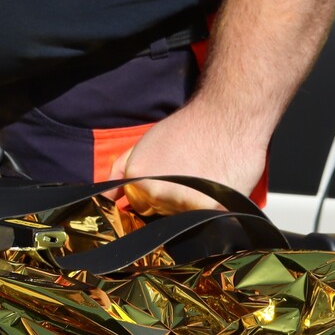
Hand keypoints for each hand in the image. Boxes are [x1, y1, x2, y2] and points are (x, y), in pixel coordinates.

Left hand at [111, 104, 266, 214]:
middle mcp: (155, 193)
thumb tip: (106, 199)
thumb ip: (119, 171)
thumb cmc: (187, 127)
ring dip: (193, 204)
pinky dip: (214, 207)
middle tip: (190, 173)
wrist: (228, 114)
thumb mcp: (143, 144)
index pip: (139, 205)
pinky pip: (208, 220)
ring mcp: (182, 202)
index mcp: (136, 178)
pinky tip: (218, 185)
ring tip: (205, 175)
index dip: (156, 193)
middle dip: (173, 199)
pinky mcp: (210, 207)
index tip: (170, 178)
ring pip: (184, 219)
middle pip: (160, 213)